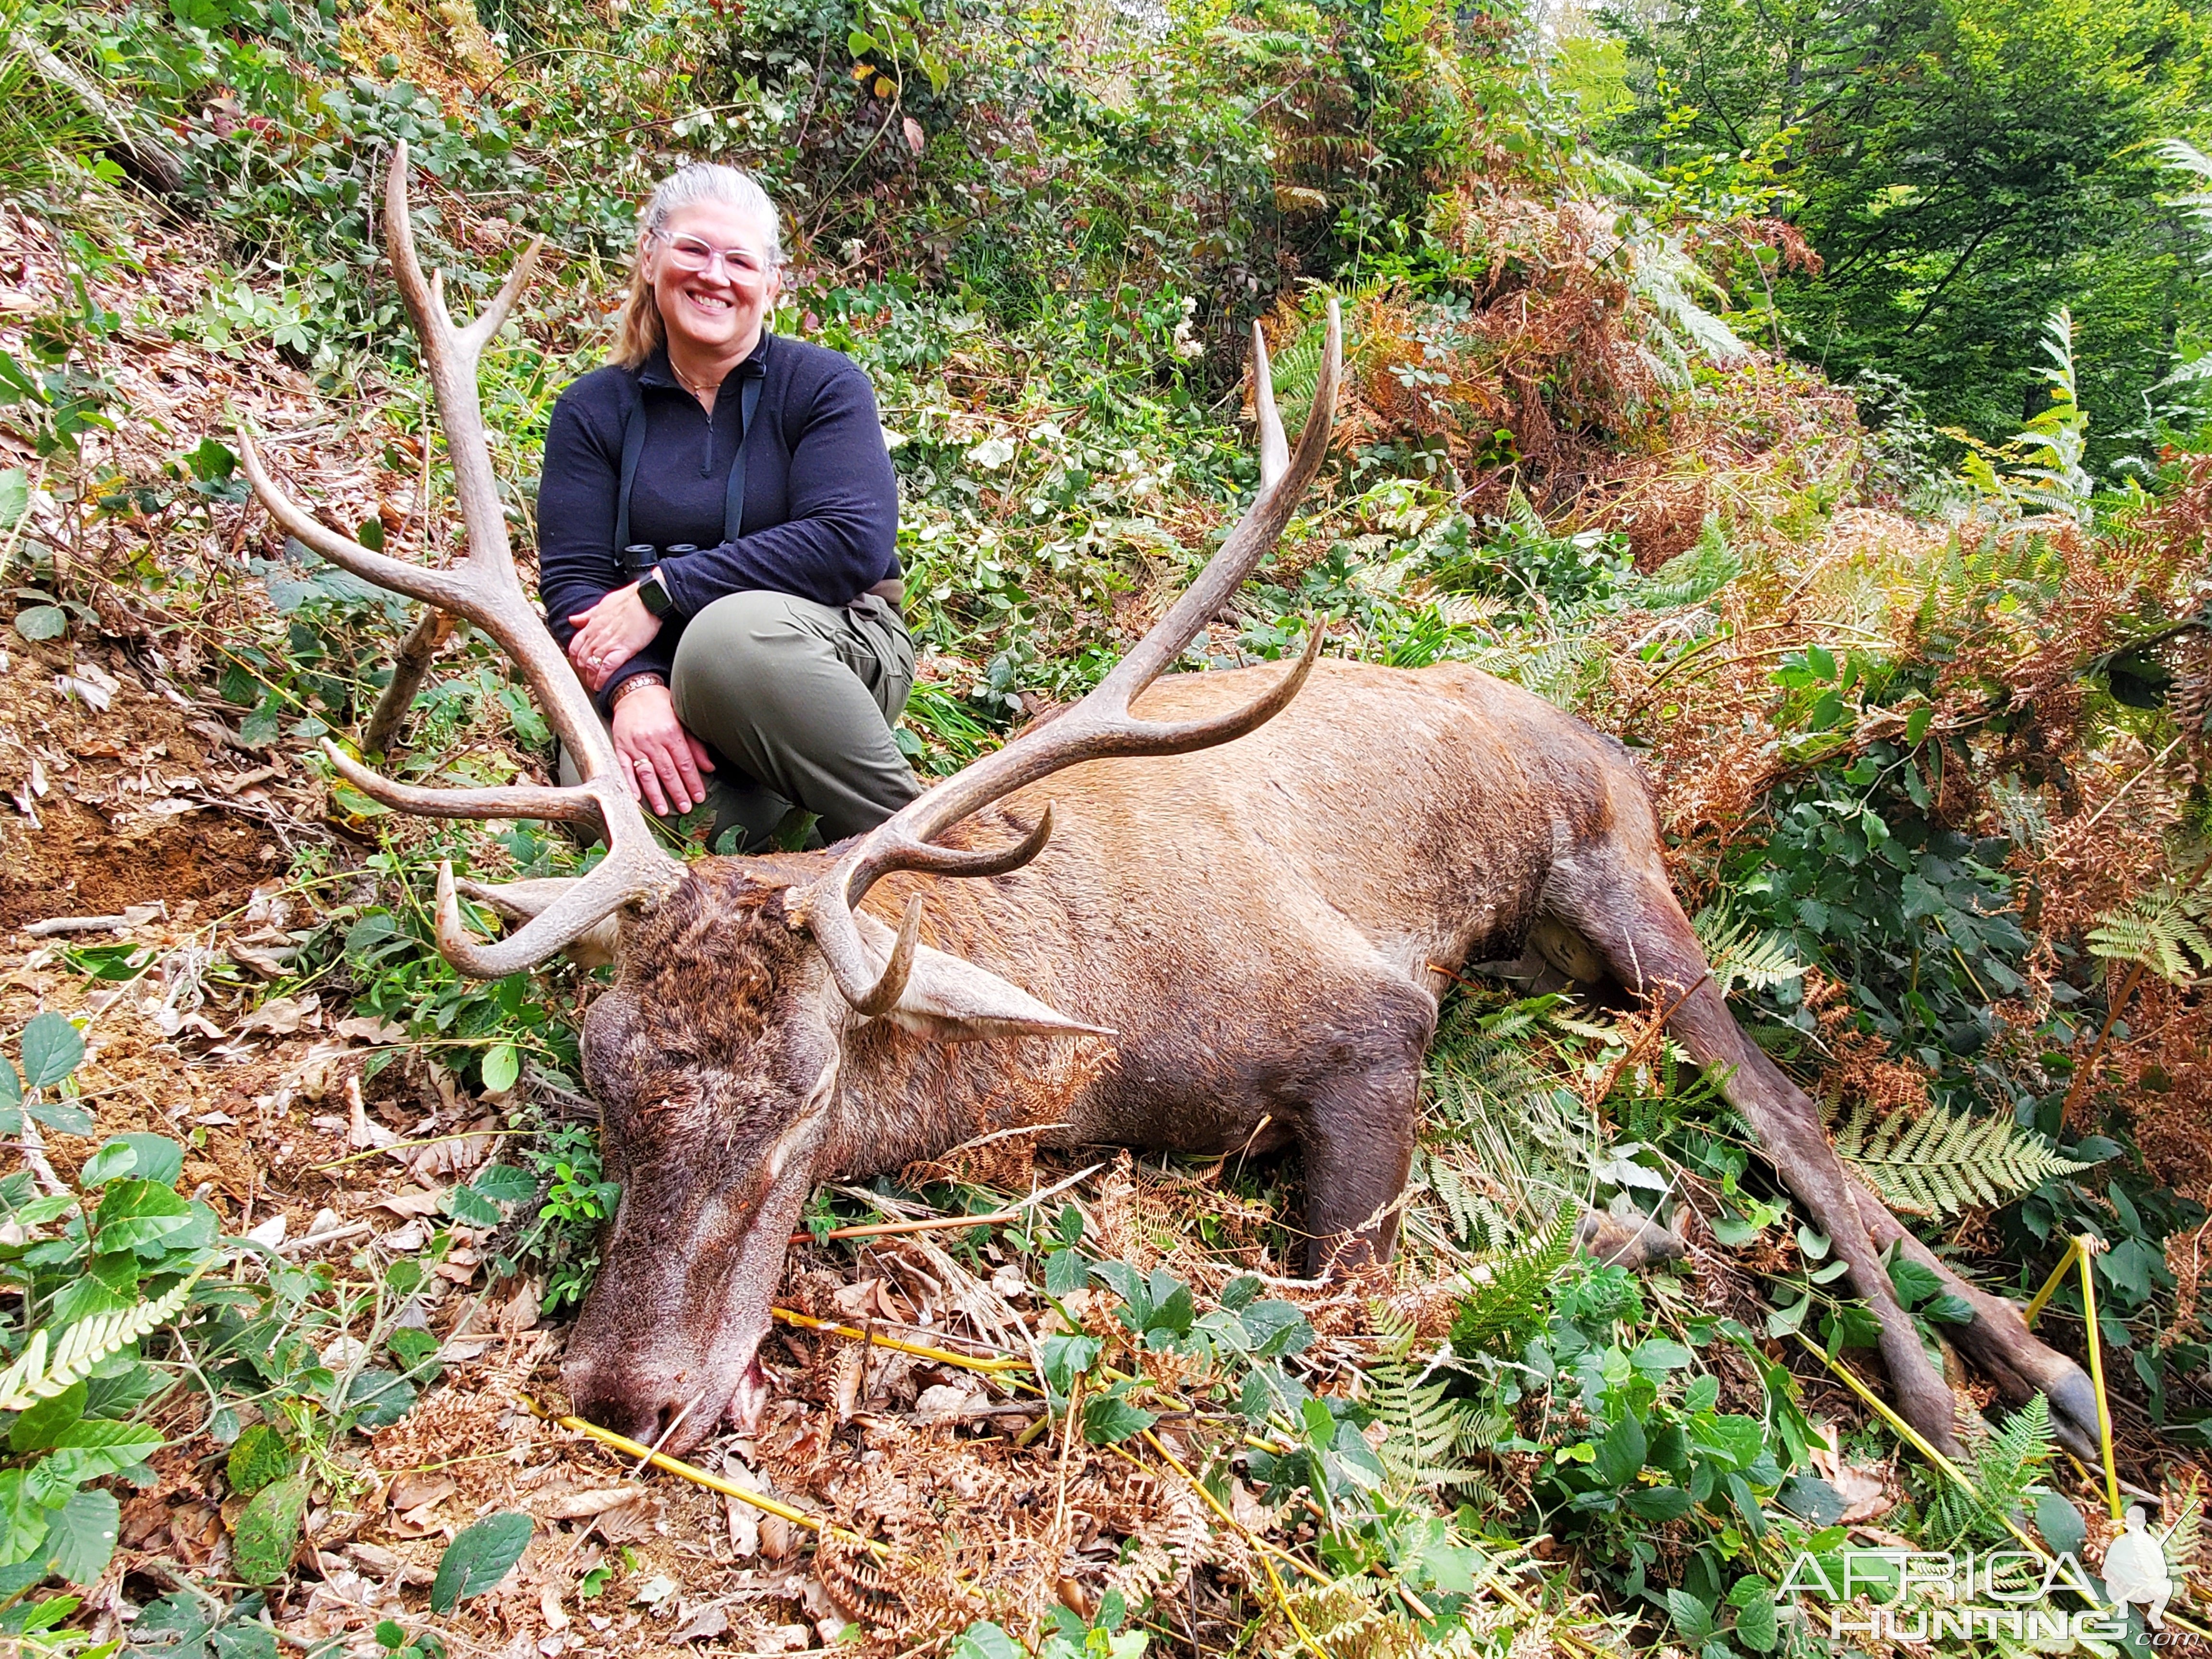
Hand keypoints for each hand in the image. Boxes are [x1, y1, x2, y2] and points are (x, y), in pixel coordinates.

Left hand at [568, 583, 662, 692]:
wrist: (647, 598)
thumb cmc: (629, 599)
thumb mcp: (602, 604)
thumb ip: (587, 615)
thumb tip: (573, 620)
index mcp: (592, 625)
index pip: (575, 647)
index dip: (575, 659)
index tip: (579, 666)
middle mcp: (596, 636)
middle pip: (581, 659)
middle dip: (582, 672)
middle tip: (587, 679)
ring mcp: (608, 643)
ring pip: (592, 665)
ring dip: (591, 678)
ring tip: (594, 686)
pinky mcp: (623, 649)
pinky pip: (607, 667)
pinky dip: (602, 678)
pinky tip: (602, 685)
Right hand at [611, 682, 713, 815]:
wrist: (635, 690)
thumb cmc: (662, 706)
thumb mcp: (683, 720)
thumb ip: (696, 745)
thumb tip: (709, 767)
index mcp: (672, 733)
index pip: (685, 763)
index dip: (693, 782)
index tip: (699, 797)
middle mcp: (654, 740)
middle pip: (668, 771)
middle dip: (677, 792)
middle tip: (685, 808)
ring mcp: (636, 745)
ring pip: (647, 773)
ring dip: (655, 794)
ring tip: (662, 810)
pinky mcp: (620, 747)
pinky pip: (625, 768)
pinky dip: (630, 784)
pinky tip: (636, 798)